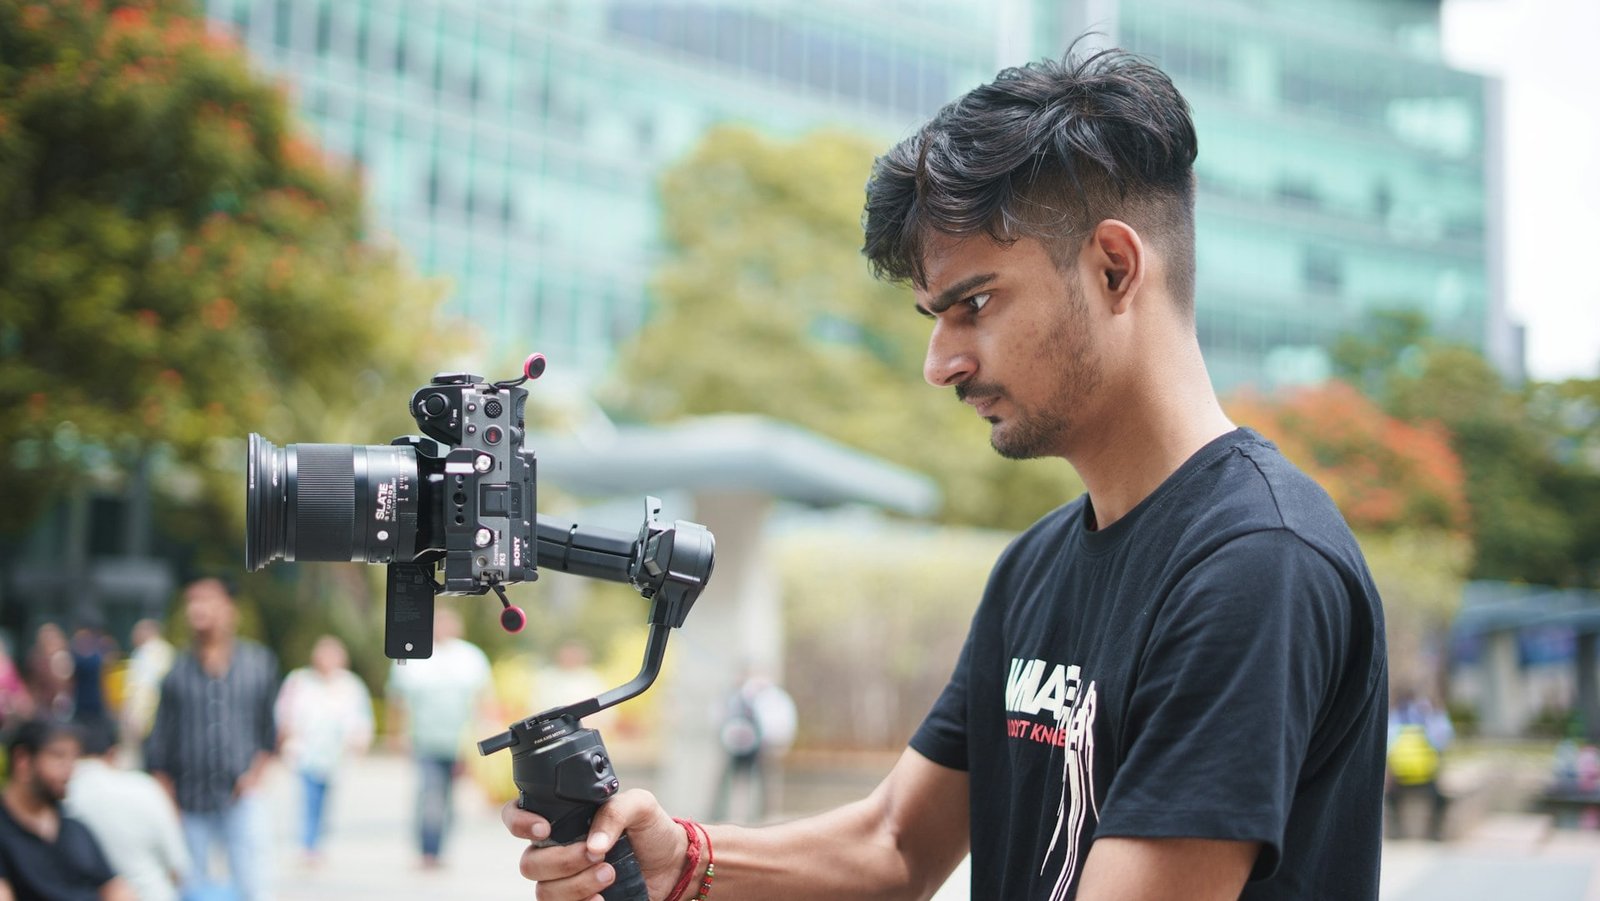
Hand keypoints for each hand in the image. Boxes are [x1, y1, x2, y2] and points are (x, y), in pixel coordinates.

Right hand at [501, 789, 688, 900]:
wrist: (673, 865)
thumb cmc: (652, 830)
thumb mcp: (640, 806)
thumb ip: (615, 812)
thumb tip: (593, 844)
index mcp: (562, 820)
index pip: (516, 817)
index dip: (519, 822)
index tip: (545, 829)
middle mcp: (556, 850)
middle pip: (529, 863)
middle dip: (563, 861)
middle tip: (598, 855)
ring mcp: (564, 880)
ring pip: (544, 891)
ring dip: (576, 886)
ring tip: (610, 874)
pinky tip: (603, 898)